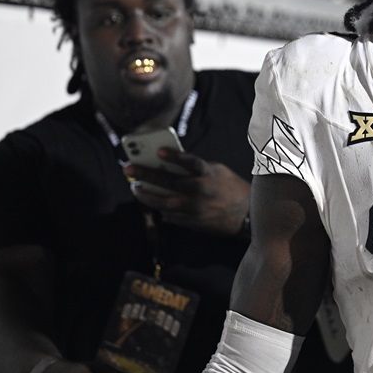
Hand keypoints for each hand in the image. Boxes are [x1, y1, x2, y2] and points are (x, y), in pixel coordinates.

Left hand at [125, 148, 249, 235]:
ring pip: (164, 203)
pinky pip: (170, 215)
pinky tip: (152, 201)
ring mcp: (196, 208)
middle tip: (128, 169)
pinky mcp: (192, 221)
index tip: (157, 151)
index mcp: (209, 174)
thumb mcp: (216, 170)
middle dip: (145, 175)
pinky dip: (160, 208)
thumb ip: (194, 167)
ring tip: (135, 188)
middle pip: (169, 183)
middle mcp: (201, 191)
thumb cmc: (228, 186)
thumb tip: (166, 166)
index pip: (190, 162)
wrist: (245, 213)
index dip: (174, 157)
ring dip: (146, 196)